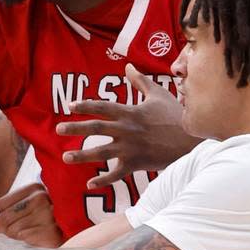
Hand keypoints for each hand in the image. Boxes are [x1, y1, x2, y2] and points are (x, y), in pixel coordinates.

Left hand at [0, 183, 62, 247]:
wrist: (77, 233)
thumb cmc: (48, 221)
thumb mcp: (28, 209)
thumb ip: (6, 213)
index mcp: (35, 188)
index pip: (1, 204)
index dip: (3, 216)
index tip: (15, 221)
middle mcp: (42, 198)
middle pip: (4, 218)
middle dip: (6, 230)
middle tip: (20, 234)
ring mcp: (48, 215)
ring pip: (12, 231)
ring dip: (15, 239)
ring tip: (29, 237)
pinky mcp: (52, 233)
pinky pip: (23, 240)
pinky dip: (25, 245)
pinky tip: (35, 242)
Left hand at [57, 63, 196, 187]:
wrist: (191, 142)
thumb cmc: (175, 116)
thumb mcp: (158, 95)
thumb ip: (140, 81)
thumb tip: (128, 66)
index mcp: (130, 112)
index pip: (103, 107)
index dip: (85, 105)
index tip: (70, 106)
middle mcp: (127, 130)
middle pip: (96, 128)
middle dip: (76, 128)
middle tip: (58, 129)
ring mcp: (130, 149)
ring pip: (102, 153)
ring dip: (82, 156)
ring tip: (65, 157)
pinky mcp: (136, 164)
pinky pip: (116, 174)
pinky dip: (103, 180)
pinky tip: (89, 183)